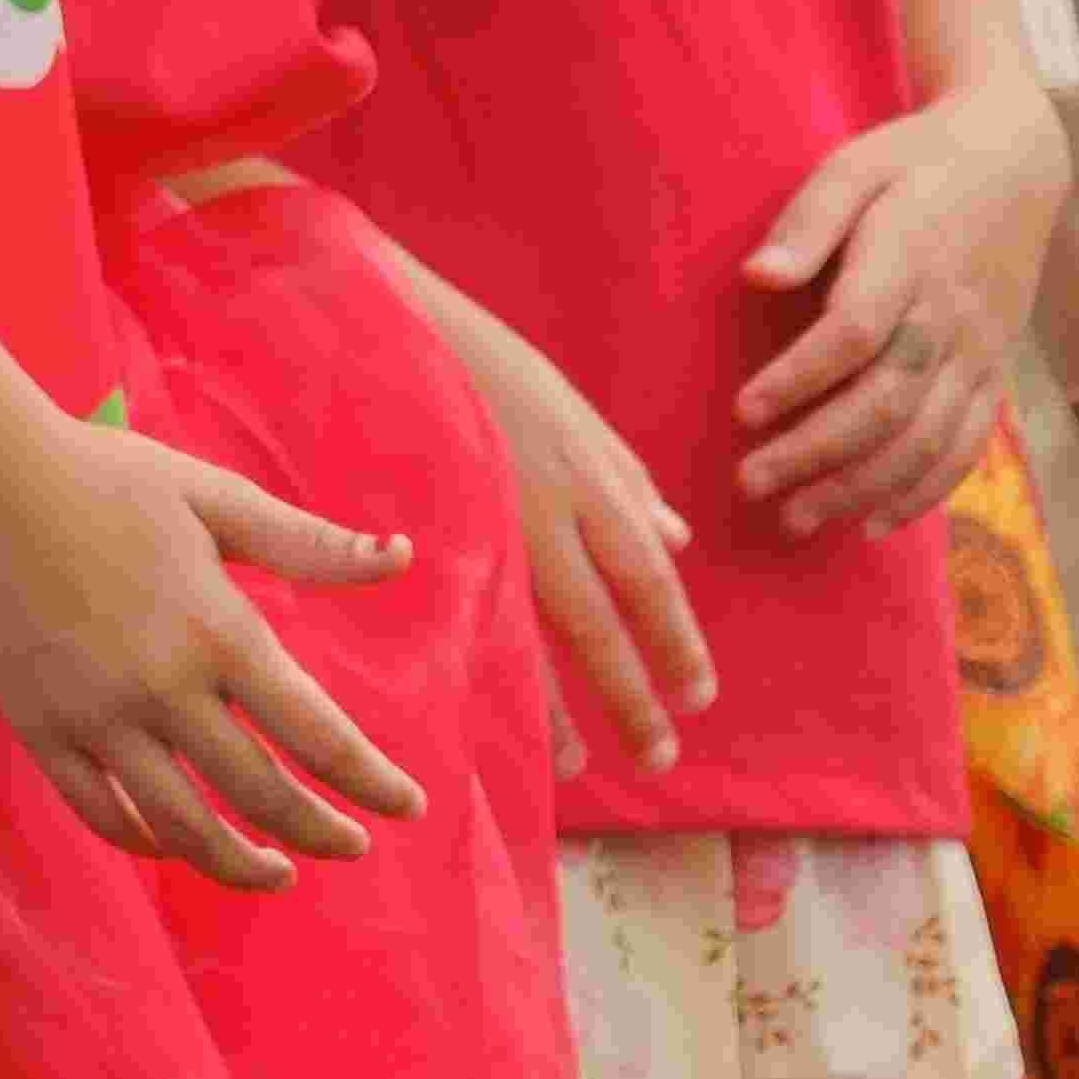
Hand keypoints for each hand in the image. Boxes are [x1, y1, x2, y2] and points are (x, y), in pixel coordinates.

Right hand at [0, 411, 431, 888]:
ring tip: (277, 873)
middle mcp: (163, 690)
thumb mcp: (216, 499)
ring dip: (241, 864)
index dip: (373, 781)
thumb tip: (403, 556)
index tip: (407, 805)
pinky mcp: (43, 731)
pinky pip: (103, 814)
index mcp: (218, 631)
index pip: (319, 736)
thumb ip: (310, 544)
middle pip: (261, 794)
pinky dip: (148, 844)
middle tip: (352, 848)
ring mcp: (97, 718)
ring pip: (183, 828)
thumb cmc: (107, 477)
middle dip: (320, 832)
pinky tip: (179, 846)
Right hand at [439, 290, 712, 777]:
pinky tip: (490, 707)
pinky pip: (465, 614)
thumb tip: (675, 537)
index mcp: (585, 472)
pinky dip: (485, 665)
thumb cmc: (476, 358)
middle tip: (659, 757)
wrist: (379, 314)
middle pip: (598, 619)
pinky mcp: (422, 527)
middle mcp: (541, 503)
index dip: (675, 639)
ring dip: (557, 705)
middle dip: (631, 693)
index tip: (699, 696)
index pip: (647, 574)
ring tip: (578, 764)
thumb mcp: (568, 404)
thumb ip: (624, 476)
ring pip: (530, 632)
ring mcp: (477, 520)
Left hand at [731, 75, 1065, 541]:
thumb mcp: (855, 164)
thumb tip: (758, 276)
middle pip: (888, 402)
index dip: (798, 379)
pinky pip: (967, 446)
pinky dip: (923, 492)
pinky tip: (873, 522)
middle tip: (750, 483)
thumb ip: (807, 220)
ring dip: (861, 487)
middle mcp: (952, 315)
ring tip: (796, 519)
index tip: (743, 411)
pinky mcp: (997, 373)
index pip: (854, 334)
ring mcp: (981, 351)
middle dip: (817, 453)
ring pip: (927, 438)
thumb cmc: (914, 163)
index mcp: (910, 257)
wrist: (1016, 164)